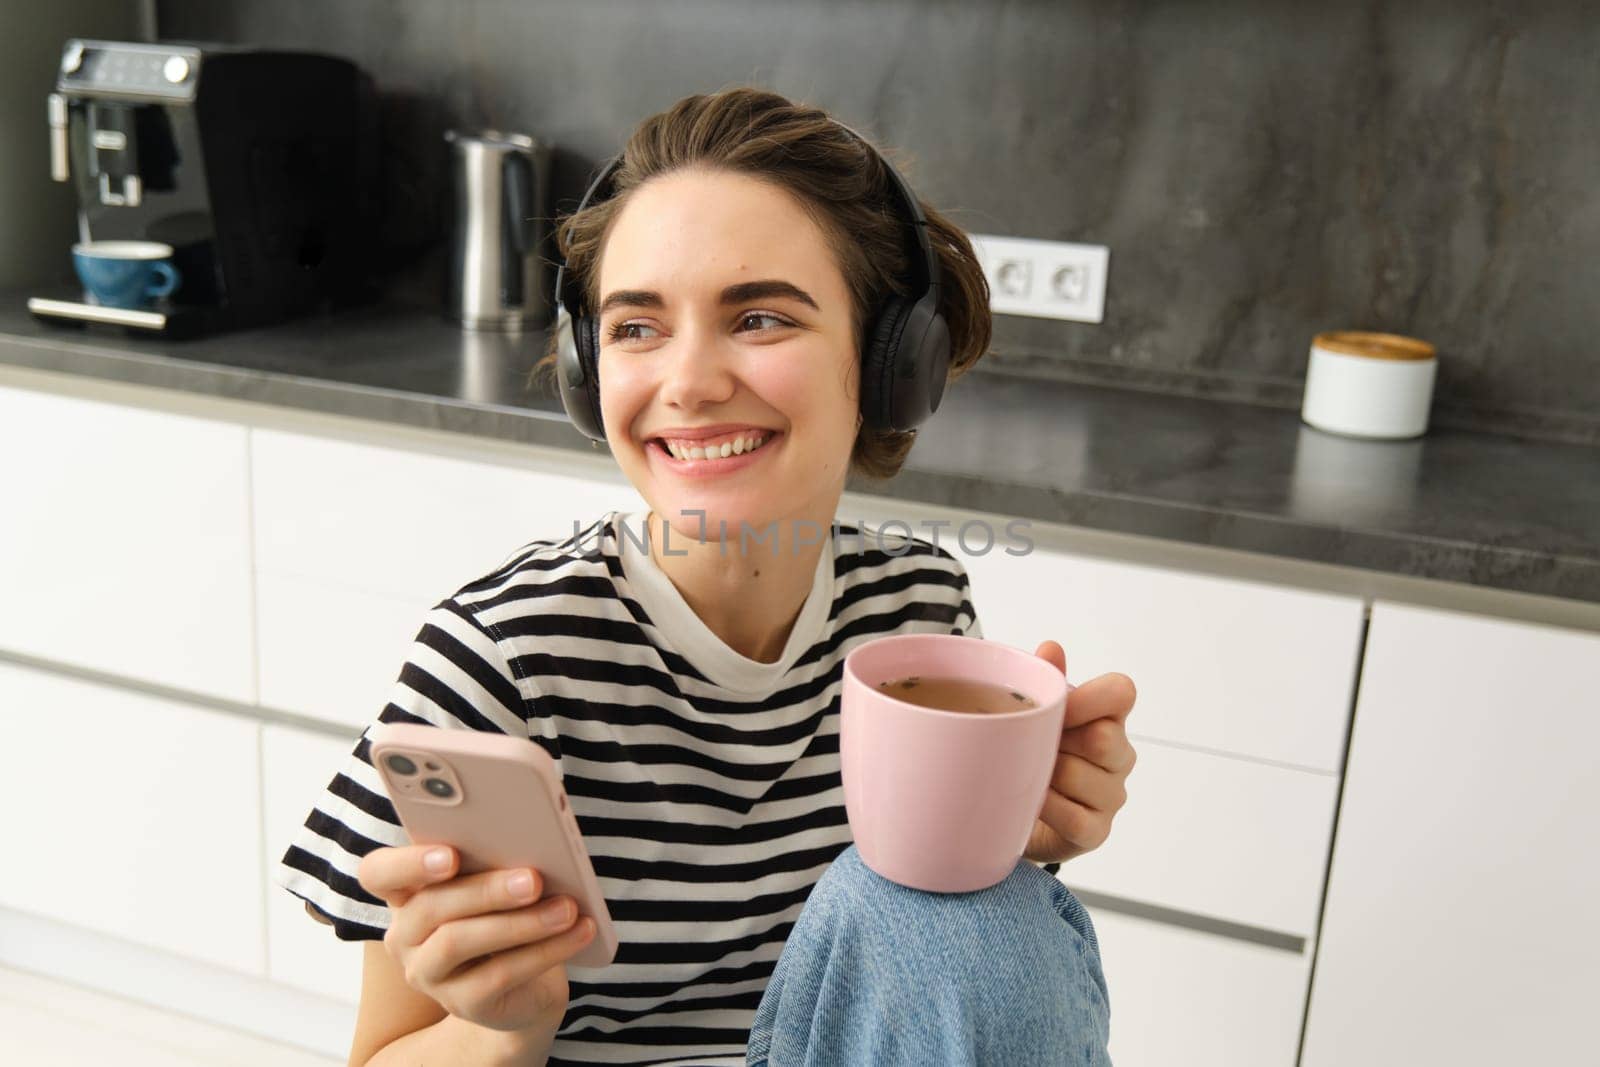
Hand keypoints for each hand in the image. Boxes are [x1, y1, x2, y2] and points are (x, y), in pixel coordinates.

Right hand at [357, 844, 596, 1034]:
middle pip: (431, 906)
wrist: (526, 985)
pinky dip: (544, 950)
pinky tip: (577, 931)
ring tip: (565, 907)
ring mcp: (427, 973)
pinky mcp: (461, 1003)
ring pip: (460, 941)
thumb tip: (533, 836)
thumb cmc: (509, 912)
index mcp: (407, 892)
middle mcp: (405, 934)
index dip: (407, 863)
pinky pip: (499, 975)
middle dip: (486, 890)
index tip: (449, 855)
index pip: (378, 872)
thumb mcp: (497, 881)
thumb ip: (496, 857)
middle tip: (534, 878)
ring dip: (520, 922)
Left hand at [1023, 641, 1137, 864]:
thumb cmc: (1033, 754)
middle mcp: (1119, 755)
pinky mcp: (1097, 831)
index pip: (1121, 692)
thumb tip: (1051, 648)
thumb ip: (1046, 680)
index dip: (1090, 697)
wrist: (1016, 814)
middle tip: (1032, 746)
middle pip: (1101, 737)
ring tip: (1027, 774)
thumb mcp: (1035, 715)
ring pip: (1077, 775)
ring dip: (1043, 775)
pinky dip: (1045, 807)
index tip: (1058, 706)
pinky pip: (1072, 816)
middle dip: (1058, 740)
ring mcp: (1112, 795)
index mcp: (1108, 717)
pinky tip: (1031, 801)